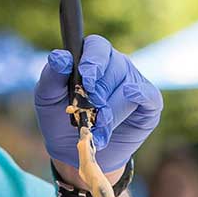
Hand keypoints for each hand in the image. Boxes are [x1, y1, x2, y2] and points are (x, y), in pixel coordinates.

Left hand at [33, 35, 163, 174]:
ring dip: (111, 114)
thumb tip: (60, 57)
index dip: (93, 61)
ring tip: (98, 133)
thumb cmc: (60, 119)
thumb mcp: (47, 99)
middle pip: (114, 68)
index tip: (86, 80)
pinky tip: (129, 104)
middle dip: (100, 96)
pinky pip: (150, 96)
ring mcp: (134, 82)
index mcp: (91, 57)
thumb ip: (51, 76)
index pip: (97, 46)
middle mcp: (115, 65)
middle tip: (89, 116)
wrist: (76, 150)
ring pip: (128, 89)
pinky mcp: (149, 103)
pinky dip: (141, 98)